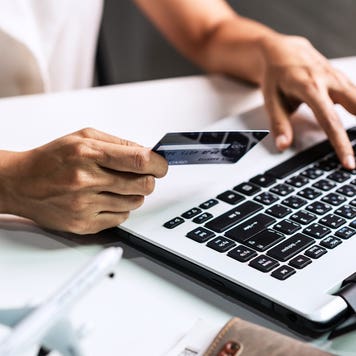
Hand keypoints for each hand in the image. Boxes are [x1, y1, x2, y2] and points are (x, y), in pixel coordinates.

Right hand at [0, 128, 167, 233]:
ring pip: (134, 203)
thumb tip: (147, 153)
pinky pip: (120, 218)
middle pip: (142, 185)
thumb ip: (118, 143)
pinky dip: (121, 208)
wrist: (20, 183)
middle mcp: (86, 180)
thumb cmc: (51, 159)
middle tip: (143, 176)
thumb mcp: (83, 137)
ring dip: (134, 194)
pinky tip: (108, 199)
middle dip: (149, 180)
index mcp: (88, 153)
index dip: (159, 164)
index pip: (139, 160)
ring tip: (119, 186)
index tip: (162, 165)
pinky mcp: (83, 224)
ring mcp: (85, 205)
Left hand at [260, 34, 355, 168]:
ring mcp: (337, 77)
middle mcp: (328, 80)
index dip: (340, 143)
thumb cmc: (275, 75)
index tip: (348, 160)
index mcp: (310, 88)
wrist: (281, 51)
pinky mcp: (341, 78)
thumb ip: (279, 124)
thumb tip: (283, 145)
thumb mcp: (271, 100)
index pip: (329, 121)